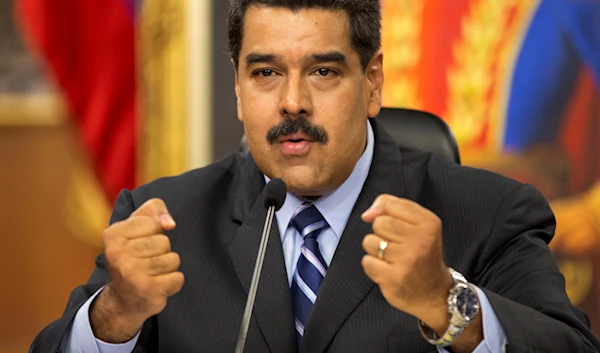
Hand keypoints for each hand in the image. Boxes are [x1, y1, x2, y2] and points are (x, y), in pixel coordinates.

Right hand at [90, 198, 183, 342]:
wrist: (123, 299)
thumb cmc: (133, 256)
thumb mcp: (137, 225)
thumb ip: (154, 210)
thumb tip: (170, 223)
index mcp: (112, 235)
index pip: (154, 223)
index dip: (154, 233)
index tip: (140, 244)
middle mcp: (117, 255)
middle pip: (164, 242)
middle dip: (162, 251)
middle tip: (146, 262)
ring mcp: (131, 274)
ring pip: (173, 259)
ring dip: (168, 267)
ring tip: (153, 273)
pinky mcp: (147, 290)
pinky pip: (178, 278)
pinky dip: (173, 282)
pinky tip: (158, 285)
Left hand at [360, 194, 452, 330]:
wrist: (435, 292)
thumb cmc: (422, 253)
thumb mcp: (418, 223)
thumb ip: (392, 207)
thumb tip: (367, 214)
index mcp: (429, 223)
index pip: (389, 204)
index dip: (385, 214)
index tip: (395, 227)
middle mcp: (421, 240)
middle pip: (378, 223)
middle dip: (381, 233)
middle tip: (396, 246)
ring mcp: (407, 260)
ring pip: (369, 242)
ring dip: (375, 250)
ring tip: (391, 258)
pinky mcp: (394, 277)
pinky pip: (367, 262)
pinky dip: (372, 266)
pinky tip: (387, 270)